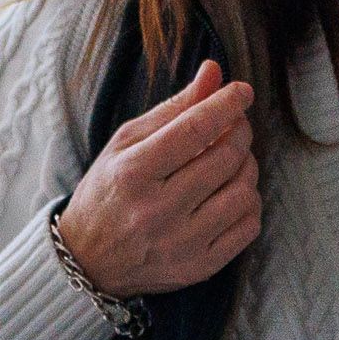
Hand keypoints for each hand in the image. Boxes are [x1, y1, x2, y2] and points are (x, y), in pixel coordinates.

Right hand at [53, 60, 259, 298]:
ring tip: (229, 160)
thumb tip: (215, 72)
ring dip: (246, 166)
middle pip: (226, 157)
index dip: (226, 104)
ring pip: (244, 191)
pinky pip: (249, 225)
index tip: (241, 92)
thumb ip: (174, 108)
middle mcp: (156, 212)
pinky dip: (249, 202)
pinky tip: (230, 193)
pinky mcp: (200, 267)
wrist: (88, 259)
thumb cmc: (108, 191)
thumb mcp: (126, 143)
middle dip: (239, 132)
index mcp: (131, 174)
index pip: (194, 129)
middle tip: (233, 125)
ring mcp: (181, 244)